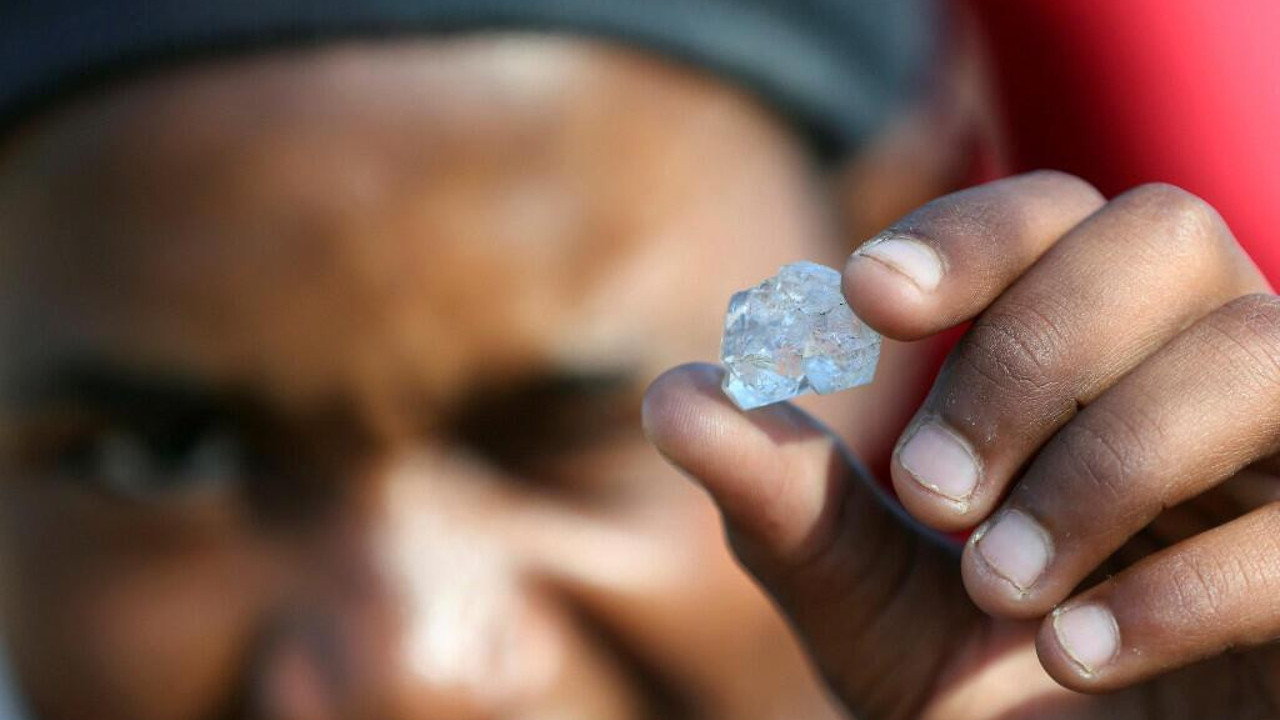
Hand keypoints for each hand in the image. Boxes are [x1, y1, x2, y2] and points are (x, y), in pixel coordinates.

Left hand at [643, 172, 1279, 719]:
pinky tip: (1077, 659)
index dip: (967, 233)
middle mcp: (1209, 374)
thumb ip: (788, 504)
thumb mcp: (869, 603)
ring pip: (1255, 351)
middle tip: (933, 490)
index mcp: (1099, 355)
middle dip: (1029, 355)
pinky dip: (1182, 588)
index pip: (1057, 214)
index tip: (862, 301)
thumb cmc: (991, 699)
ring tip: (999, 585)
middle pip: (1161, 237)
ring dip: (1102, 467)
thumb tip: (675, 395)